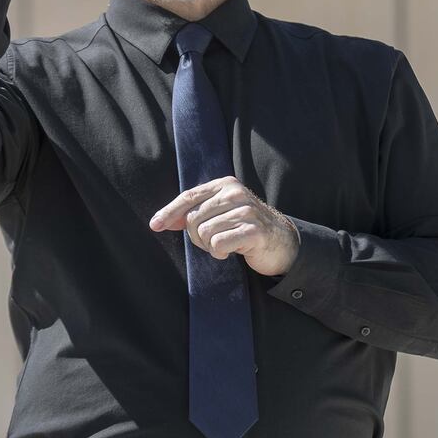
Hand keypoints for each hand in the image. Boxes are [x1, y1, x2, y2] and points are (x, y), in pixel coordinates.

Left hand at [149, 176, 299, 276]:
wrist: (282, 241)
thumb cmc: (245, 227)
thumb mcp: (220, 213)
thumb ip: (195, 213)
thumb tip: (163, 220)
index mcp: (225, 184)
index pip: (189, 196)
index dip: (169, 212)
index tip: (155, 226)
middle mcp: (235, 193)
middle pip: (193, 218)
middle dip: (197, 236)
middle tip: (214, 240)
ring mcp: (246, 210)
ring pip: (204, 233)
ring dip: (210, 246)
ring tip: (226, 244)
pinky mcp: (253, 230)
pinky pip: (218, 244)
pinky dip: (220, 252)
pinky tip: (232, 251)